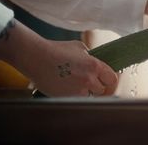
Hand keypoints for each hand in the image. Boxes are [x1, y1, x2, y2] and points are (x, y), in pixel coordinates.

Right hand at [0, 19, 117, 96]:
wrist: (36, 57)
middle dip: (96, 85)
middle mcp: (89, 80)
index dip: (108, 79)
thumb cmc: (56, 49)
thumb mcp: (79, 47)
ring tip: (73, 82)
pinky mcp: (66, 98)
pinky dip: (73, 95)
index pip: (112, 79)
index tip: (104, 78)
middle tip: (86, 80)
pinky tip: (65, 86)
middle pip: (101, 90)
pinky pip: (76, 99)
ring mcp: (78, 91)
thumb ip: (91, 56)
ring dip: (84, 92)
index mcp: (94, 66)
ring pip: (89, 96)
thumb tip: (96, 61)